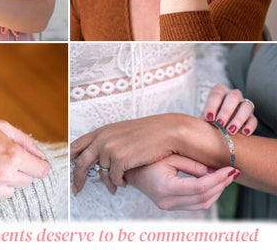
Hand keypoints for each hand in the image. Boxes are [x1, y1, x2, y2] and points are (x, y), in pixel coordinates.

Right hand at [0, 112, 49, 211]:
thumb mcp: (3, 127)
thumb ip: (26, 142)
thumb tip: (40, 156)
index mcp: (13, 155)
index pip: (41, 171)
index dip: (39, 165)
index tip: (34, 163)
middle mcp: (2, 174)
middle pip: (27, 182)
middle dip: (21, 171)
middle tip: (5, 159)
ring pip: (10, 192)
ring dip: (6, 182)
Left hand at [71, 114, 179, 192]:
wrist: (166, 132)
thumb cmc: (147, 132)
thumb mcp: (121, 132)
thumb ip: (107, 141)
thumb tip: (98, 157)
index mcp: (101, 131)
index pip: (77, 144)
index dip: (69, 157)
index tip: (66, 167)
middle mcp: (102, 139)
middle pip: (81, 162)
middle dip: (77, 178)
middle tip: (76, 190)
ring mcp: (110, 149)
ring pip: (102, 173)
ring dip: (108, 182)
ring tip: (116, 185)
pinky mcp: (120, 159)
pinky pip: (114, 178)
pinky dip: (119, 183)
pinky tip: (124, 182)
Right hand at [124, 154, 238, 210]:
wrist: (129, 169)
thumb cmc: (146, 158)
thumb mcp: (169, 155)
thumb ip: (192, 165)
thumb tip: (216, 171)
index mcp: (165, 186)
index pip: (200, 187)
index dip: (218, 179)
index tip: (230, 169)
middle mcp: (166, 201)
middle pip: (203, 198)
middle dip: (221, 185)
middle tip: (233, 172)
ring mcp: (167, 206)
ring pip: (202, 204)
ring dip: (217, 191)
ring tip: (225, 177)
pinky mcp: (170, 206)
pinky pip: (195, 205)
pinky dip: (208, 195)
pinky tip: (213, 183)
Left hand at [202, 84, 256, 134]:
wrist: (215, 126)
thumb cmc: (208, 119)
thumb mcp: (204, 116)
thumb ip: (204, 118)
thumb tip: (203, 122)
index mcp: (219, 91)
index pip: (216, 94)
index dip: (212, 106)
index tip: (209, 118)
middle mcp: (232, 95)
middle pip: (233, 97)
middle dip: (226, 111)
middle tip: (220, 123)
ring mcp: (243, 104)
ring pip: (246, 106)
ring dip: (238, 119)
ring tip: (230, 131)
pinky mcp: (250, 116)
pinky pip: (253, 119)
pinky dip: (250, 126)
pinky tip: (244, 133)